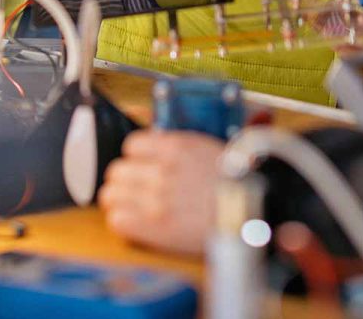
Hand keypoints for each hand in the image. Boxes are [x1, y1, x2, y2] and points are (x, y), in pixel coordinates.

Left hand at [98, 130, 225, 255]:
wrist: (251, 213)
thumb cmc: (234, 183)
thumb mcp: (205, 147)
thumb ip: (175, 143)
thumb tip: (150, 134)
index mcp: (174, 147)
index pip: (131, 145)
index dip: (136, 157)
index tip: (142, 165)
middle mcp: (161, 171)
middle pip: (116, 172)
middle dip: (124, 180)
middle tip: (134, 188)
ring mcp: (155, 200)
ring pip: (110, 196)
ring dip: (119, 200)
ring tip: (132, 206)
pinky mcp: (154, 227)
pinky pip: (117, 221)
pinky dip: (122, 221)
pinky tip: (134, 222)